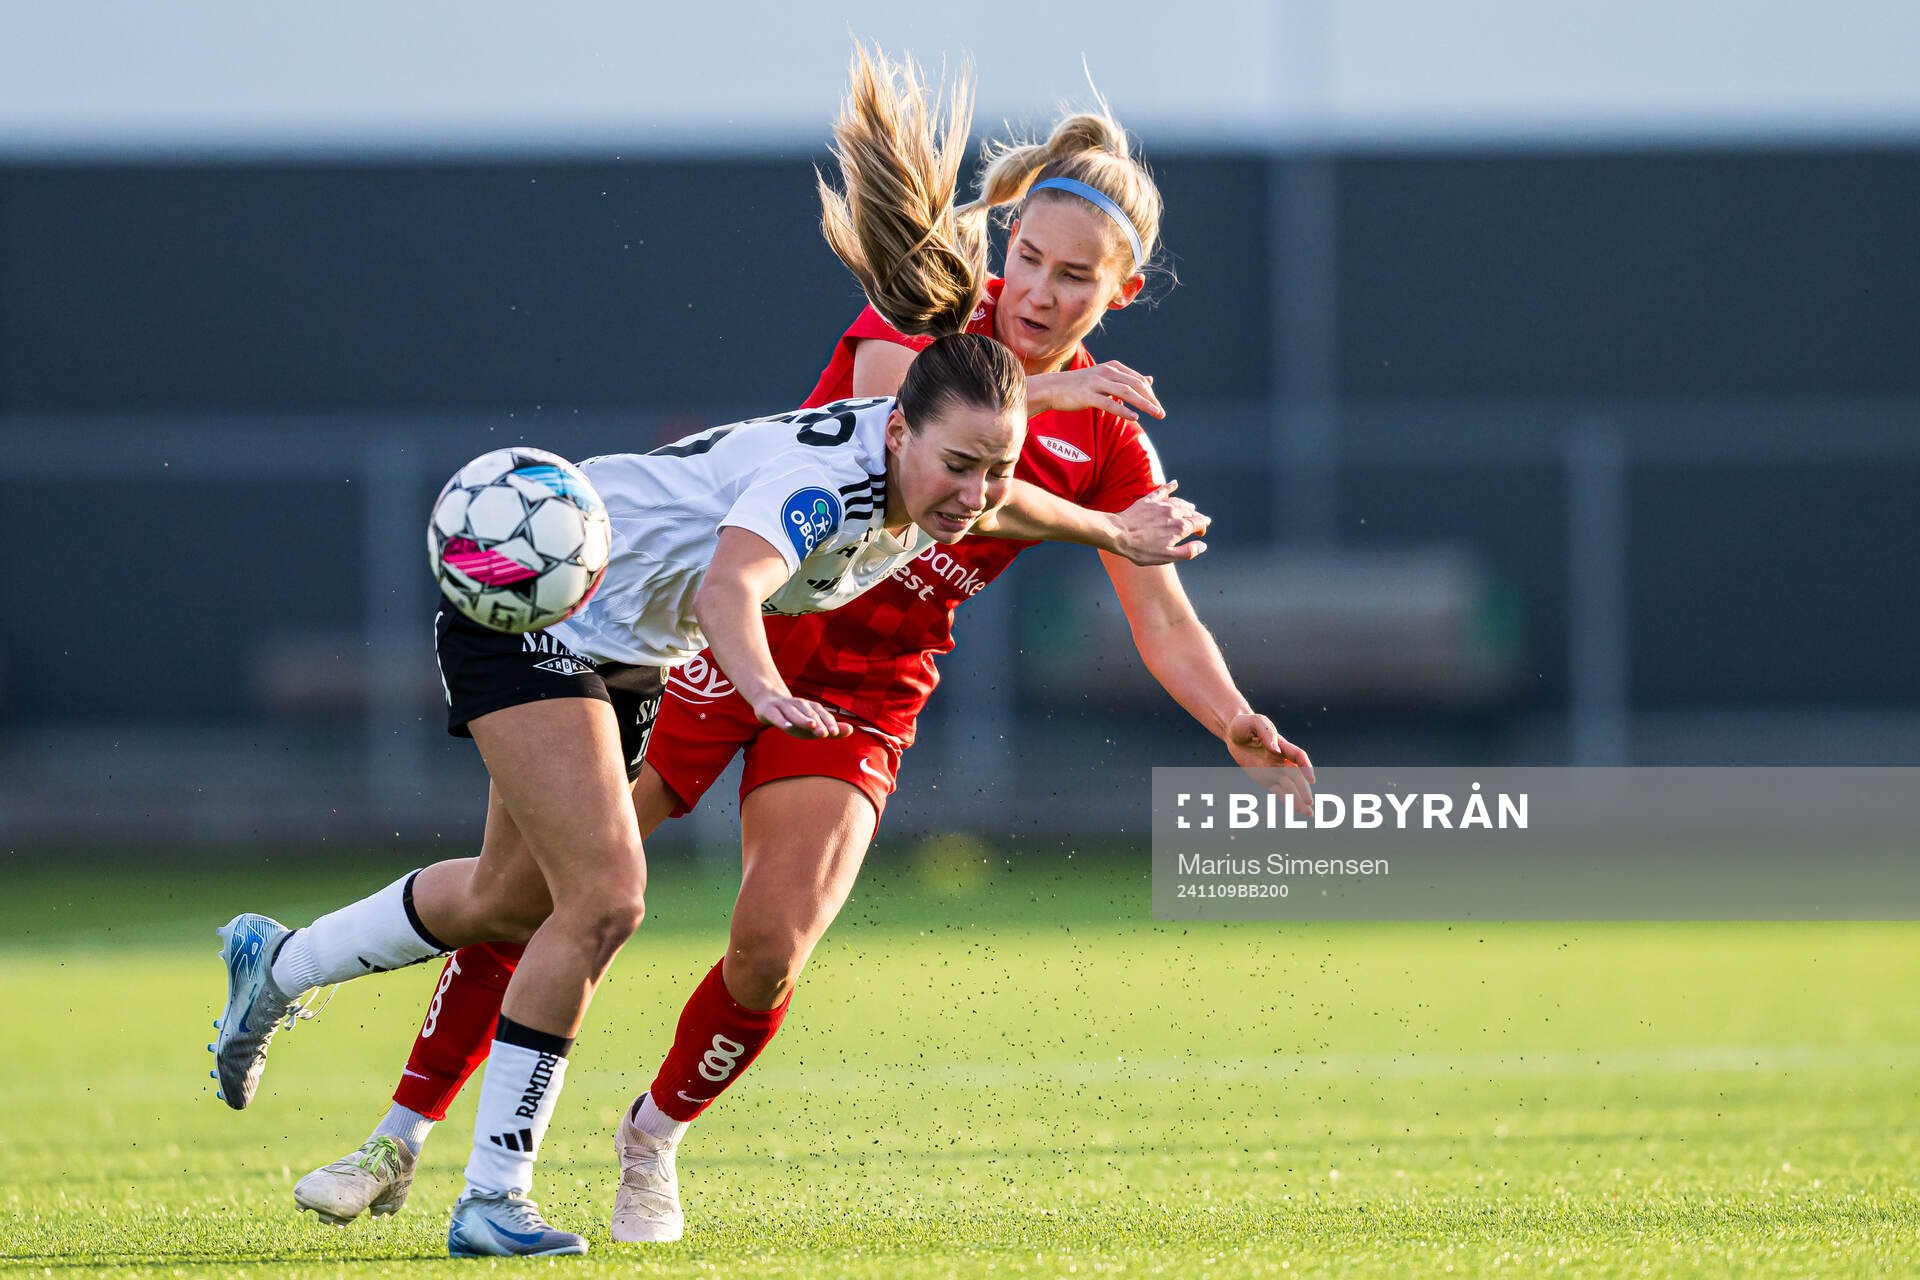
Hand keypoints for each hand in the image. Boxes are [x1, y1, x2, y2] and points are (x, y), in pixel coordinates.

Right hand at [752, 695, 851, 739]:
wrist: (768, 701)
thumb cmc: (794, 717)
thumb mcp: (812, 723)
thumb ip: (830, 728)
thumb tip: (851, 730)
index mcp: (811, 707)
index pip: (822, 715)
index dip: (828, 723)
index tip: (835, 733)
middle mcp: (799, 704)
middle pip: (810, 714)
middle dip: (818, 723)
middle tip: (825, 733)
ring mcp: (784, 706)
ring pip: (794, 713)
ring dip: (803, 719)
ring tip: (812, 725)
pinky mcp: (769, 709)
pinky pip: (776, 715)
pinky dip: (782, 720)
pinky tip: (787, 726)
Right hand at [1028, 361, 1163, 421]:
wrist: (1052, 388)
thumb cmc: (1080, 386)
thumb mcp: (1105, 379)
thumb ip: (1127, 380)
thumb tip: (1149, 380)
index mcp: (1112, 367)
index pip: (1137, 380)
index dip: (1150, 394)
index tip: (1157, 407)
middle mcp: (1106, 372)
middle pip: (1135, 385)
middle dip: (1151, 400)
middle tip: (1161, 414)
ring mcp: (1096, 383)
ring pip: (1126, 392)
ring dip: (1143, 404)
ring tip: (1155, 414)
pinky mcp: (1087, 395)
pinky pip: (1108, 403)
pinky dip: (1123, 410)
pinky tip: (1134, 417)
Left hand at [1110, 481, 1209, 564]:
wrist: (1119, 535)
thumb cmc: (1142, 550)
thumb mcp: (1167, 557)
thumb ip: (1187, 552)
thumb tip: (1202, 545)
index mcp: (1180, 527)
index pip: (1199, 522)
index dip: (1203, 527)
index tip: (1201, 533)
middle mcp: (1173, 513)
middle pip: (1191, 512)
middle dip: (1196, 517)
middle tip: (1199, 522)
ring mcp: (1161, 505)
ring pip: (1179, 502)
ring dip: (1187, 505)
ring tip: (1191, 508)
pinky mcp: (1148, 501)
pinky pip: (1162, 490)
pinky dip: (1170, 486)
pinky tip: (1174, 483)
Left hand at [1225, 712, 1314, 814]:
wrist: (1233, 732)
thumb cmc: (1246, 724)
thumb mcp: (1255, 722)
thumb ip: (1266, 732)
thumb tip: (1275, 749)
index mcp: (1283, 745)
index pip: (1298, 756)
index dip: (1306, 767)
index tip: (1311, 778)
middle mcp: (1281, 759)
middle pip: (1296, 776)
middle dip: (1303, 790)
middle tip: (1309, 802)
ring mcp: (1274, 770)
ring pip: (1289, 787)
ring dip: (1297, 799)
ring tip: (1307, 813)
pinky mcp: (1265, 778)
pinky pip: (1277, 791)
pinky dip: (1285, 799)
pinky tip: (1293, 810)